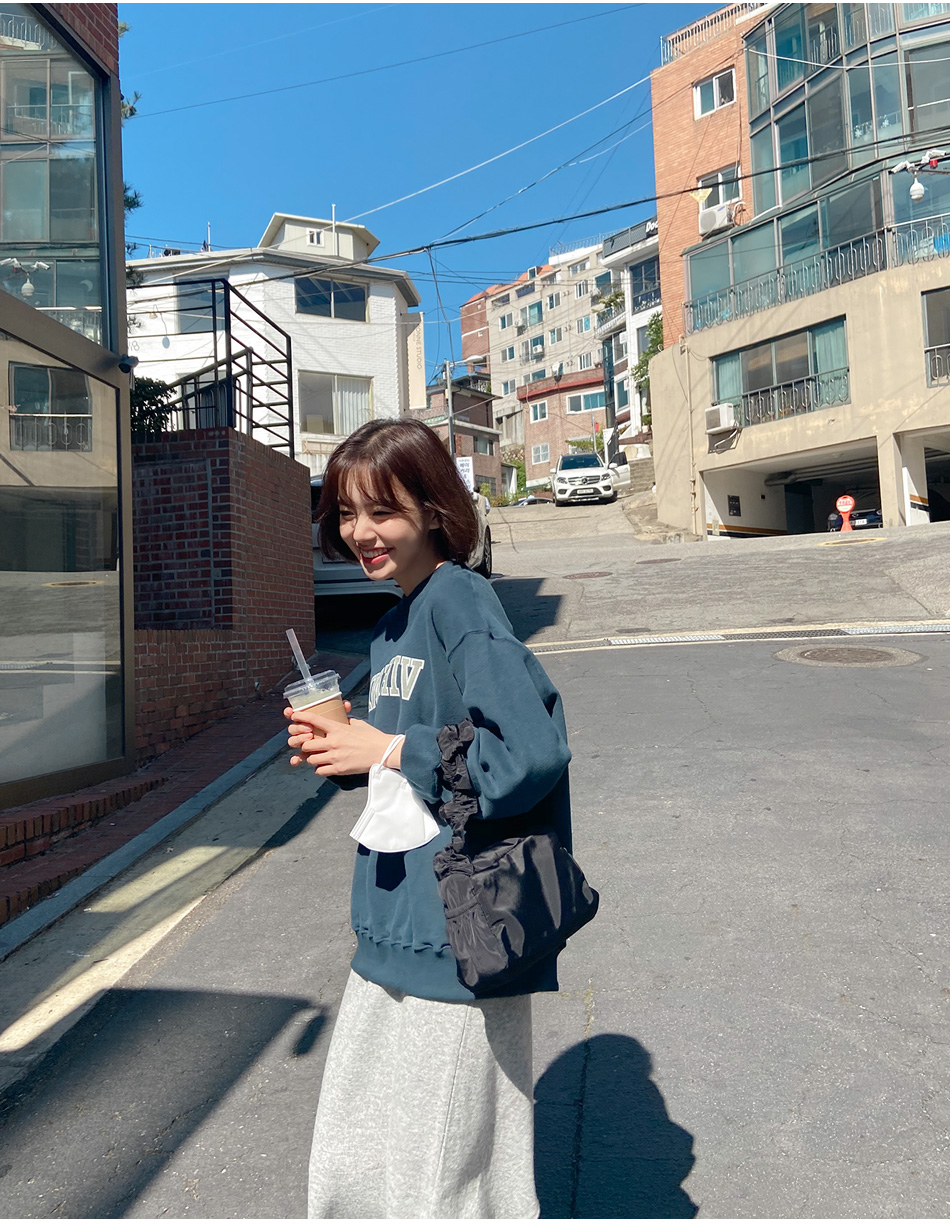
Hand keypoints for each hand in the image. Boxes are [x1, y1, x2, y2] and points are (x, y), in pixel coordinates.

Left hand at [285, 704, 399, 775]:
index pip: (314, 720)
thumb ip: (345, 722)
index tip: (293, 716)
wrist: (384, 752)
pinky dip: (320, 769)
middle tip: (309, 745)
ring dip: (312, 758)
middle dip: (305, 745)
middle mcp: (333, 742)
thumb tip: (340, 719)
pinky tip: (325, 766)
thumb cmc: (373, 737)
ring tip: (318, 757)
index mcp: (338, 728)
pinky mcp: (339, 769)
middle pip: (306, 744)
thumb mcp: (358, 724)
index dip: (301, 717)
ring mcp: (335, 757)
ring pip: (311, 759)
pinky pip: (320, 771)